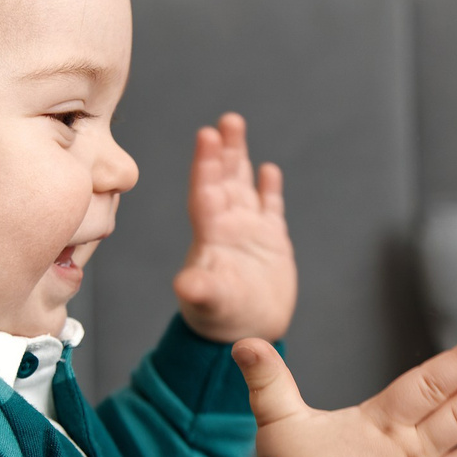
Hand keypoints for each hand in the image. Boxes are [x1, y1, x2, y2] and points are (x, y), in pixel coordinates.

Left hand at [173, 114, 295, 342]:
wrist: (246, 335)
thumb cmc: (221, 321)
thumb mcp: (210, 304)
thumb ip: (200, 290)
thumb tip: (185, 285)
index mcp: (210, 236)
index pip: (206, 192)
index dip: (205, 164)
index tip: (205, 136)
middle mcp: (227, 226)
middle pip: (224, 179)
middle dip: (223, 151)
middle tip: (225, 121)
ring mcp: (248, 231)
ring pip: (243, 184)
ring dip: (239, 156)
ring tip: (235, 124)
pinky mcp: (270, 241)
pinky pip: (269, 207)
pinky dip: (268, 188)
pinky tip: (268, 169)